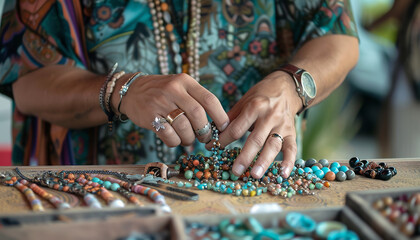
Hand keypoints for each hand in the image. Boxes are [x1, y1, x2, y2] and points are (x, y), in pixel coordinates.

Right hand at [112, 73, 228, 146]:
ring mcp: (160, 102)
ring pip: (184, 127)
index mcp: (185, 81)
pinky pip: (169, 135)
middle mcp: (173, 89)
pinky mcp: (150, 116)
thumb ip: (197, 100)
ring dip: (190, 138)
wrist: (131, 90)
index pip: (209, 99)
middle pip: (198, 114)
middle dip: (205, 131)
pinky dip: (175, 142)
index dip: (220, 116)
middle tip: (206, 138)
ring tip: (188, 139)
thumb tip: (217, 125)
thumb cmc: (163, 92)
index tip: (224, 128)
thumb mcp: (180, 87)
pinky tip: (174, 139)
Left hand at [207, 71, 301, 178]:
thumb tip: (213, 133)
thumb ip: (231, 117)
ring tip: (255, 175)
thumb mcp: (244, 101)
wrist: (287, 88)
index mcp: (255, 107)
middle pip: (256, 139)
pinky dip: (289, 162)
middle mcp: (270, 116)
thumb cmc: (261, 96)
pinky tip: (283, 174)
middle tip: (235, 171)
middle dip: (245, 156)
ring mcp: (282, 126)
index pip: (237, 127)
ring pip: (273, 145)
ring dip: (264, 161)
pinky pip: (292, 148)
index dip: (224, 139)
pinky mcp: (292, 133)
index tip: (212, 148)